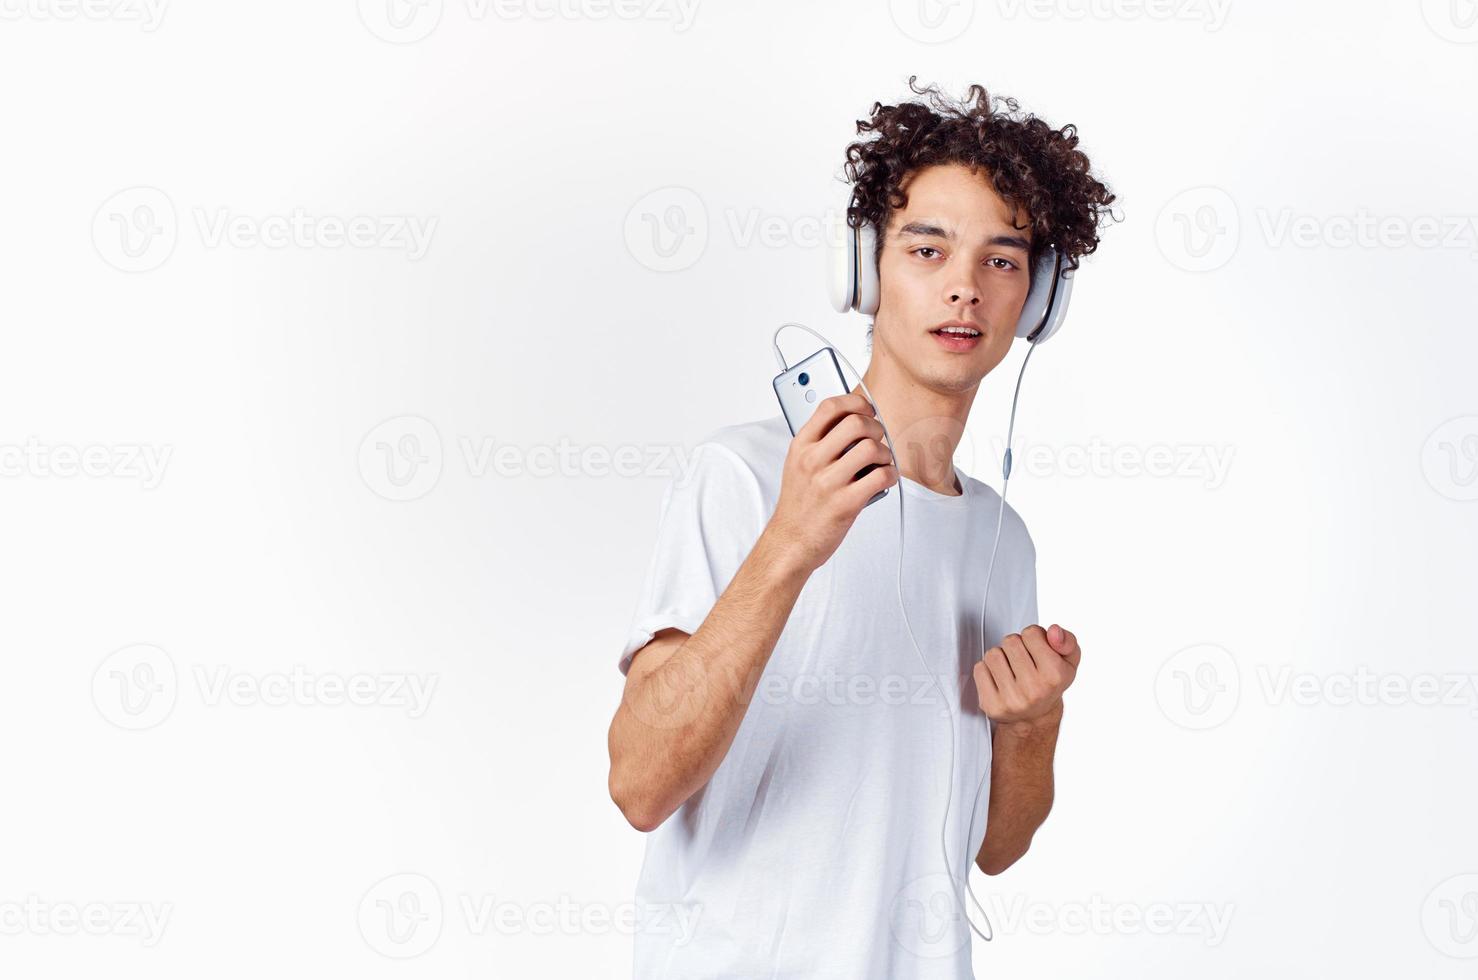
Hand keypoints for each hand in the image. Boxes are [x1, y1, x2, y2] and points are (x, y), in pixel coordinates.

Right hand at [765, 392, 898, 574]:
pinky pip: (881, 476)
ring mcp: (828, 482)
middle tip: (877, 439)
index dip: (855, 402)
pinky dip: (890, 474)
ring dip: (885, 453)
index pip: (830, 406)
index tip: (866, 409)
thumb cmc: (800, 503)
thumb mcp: (798, 464)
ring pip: (872, 448)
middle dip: (875, 427)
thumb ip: (820, 441)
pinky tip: (884, 478)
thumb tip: (854, 419)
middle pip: (856, 422)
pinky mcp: (845, 504)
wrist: (791, 542)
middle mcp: (812, 460)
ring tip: (881, 462)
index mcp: (801, 446)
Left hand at [974, 624, 1080, 726]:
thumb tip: (1053, 631)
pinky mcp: (992, 706)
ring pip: (992, 654)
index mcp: (1055, 675)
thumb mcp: (1069, 660)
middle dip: (1015, 646)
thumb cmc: (1050, 683)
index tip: (1037, 651)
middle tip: (1023, 662)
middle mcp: (1034, 690)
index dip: (1033, 638)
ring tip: (1010, 670)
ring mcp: (1012, 700)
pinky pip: (979, 669)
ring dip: (1000, 657)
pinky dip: (987, 670)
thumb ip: (1067, 641)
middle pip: (1010, 641)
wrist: (1034, 718)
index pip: (1031, 633)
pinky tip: (999, 680)